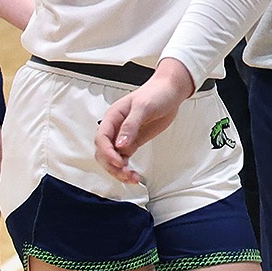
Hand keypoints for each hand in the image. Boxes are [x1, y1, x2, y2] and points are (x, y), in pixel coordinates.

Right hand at [94, 60, 195, 184]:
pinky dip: (126, 169)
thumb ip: (130, 126)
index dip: (107, 152)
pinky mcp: (133, 142)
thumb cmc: (156, 93)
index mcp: (112, 117)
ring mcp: (123, 136)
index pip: (101, 138)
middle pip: (104, 152)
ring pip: (112, 158)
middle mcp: (115, 128)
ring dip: (119, 171)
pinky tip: (134, 175)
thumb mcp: (143, 107)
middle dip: (112, 165)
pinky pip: (124, 159)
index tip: (119, 161)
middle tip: (127, 174)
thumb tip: (120, 144)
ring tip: (132, 178)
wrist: (170, 92)